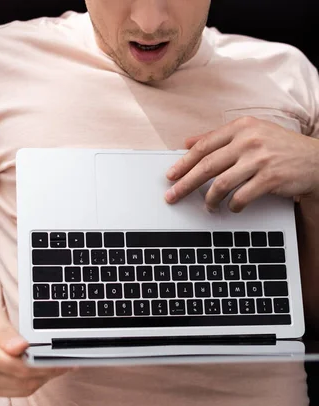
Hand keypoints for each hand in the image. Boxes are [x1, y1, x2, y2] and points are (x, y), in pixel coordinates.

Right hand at [0, 295, 70, 397]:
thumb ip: (6, 331)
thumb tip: (23, 348)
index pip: (20, 368)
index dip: (47, 366)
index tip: (66, 359)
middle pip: (23, 382)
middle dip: (49, 373)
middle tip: (70, 361)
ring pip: (20, 390)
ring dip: (41, 379)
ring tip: (58, 364)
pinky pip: (12, 391)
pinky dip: (28, 382)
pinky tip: (39, 369)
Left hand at [165, 116, 318, 211]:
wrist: (314, 160)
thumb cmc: (279, 147)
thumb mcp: (251, 134)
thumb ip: (219, 137)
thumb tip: (188, 142)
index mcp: (242, 127)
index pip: (204, 146)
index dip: (183, 163)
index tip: (170, 176)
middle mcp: (249, 140)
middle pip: (207, 166)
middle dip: (185, 184)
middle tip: (173, 196)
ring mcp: (259, 159)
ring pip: (220, 184)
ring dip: (209, 200)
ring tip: (207, 206)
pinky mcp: (269, 178)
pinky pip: (240, 197)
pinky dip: (232, 206)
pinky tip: (231, 208)